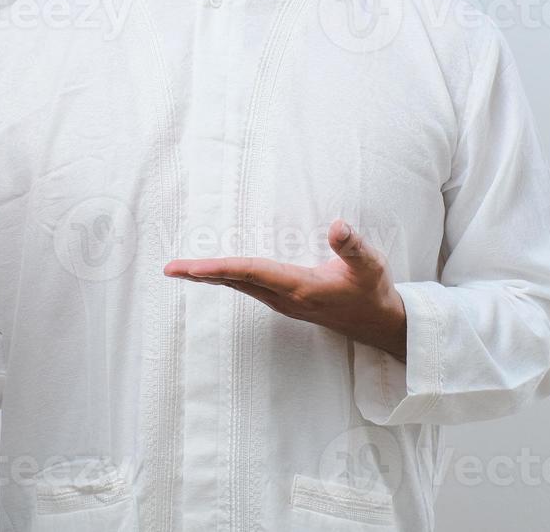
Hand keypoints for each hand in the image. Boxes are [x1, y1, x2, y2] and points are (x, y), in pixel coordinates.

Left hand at [162, 218, 407, 360]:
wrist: (380, 324)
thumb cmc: (373, 291)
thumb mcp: (371, 264)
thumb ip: (353, 246)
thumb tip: (338, 225)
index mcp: (301, 288)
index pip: (254, 273)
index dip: (223, 268)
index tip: (195, 267)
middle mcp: (285, 298)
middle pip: (236, 282)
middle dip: (202, 274)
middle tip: (169, 268)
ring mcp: (283, 303)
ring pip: (239, 287)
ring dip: (209, 277)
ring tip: (181, 270)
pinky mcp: (284, 302)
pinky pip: (247, 288)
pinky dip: (226, 278)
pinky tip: (213, 274)